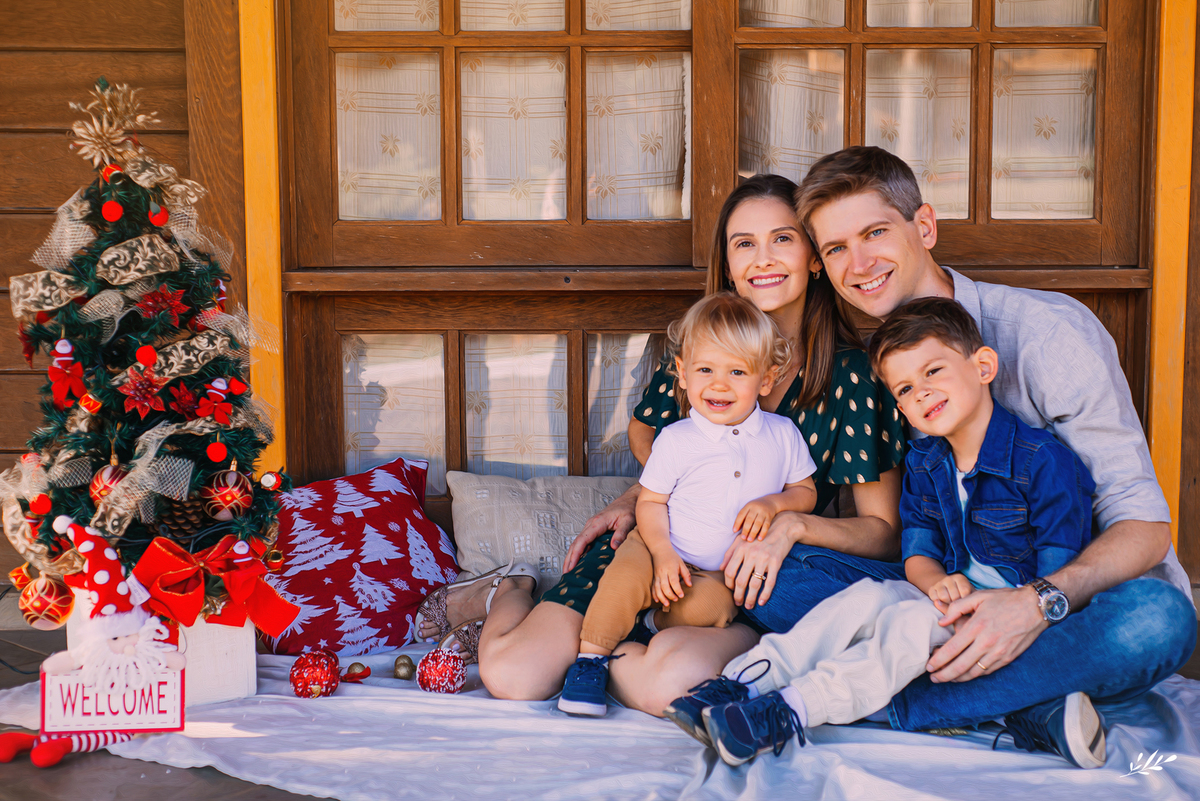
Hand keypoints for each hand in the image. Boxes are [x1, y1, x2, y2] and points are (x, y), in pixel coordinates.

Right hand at [563, 486, 637, 571]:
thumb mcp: (628, 521)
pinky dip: (578, 551)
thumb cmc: (628, 508)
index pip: (582, 540)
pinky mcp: (594, 529)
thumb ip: (621, 533)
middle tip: (566, 573)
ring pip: (578, 542)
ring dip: (572, 555)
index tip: (572, 565)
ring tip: (568, 570)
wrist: (629, 499)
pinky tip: (578, 560)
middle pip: (576, 543)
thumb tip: (614, 547)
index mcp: (597, 522)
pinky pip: (583, 541)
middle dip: (569, 558)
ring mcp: (591, 526)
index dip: (576, 554)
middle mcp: (591, 524)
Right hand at [651, 550, 691, 608]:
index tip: (681, 596)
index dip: (677, 590)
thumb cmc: (672, 557)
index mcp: (671, 568)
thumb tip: (689, 585)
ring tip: (667, 604)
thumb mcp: (681, 563)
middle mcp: (663, 572)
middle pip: (665, 586)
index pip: (673, 581)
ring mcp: (657, 575)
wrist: (660, 549)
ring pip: (657, 588)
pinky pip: (653, 587)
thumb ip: (686, 575)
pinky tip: (657, 600)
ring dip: (662, 597)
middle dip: (670, 595)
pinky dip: (654, 594)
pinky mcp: (654, 577)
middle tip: (676, 600)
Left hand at [720, 514, 803, 608]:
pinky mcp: (776, 563)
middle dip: (738, 595)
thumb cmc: (759, 536)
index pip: (729, 571)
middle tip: (738, 603)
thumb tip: (720, 568)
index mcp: (741, 548)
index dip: (729, 584)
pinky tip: (762, 602)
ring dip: (750, 598)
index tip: (731, 591)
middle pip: (741, 580)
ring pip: (754, 584)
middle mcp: (751, 554)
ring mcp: (764, 559)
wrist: (782, 528)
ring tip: (749, 606)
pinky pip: (769, 582)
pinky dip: (765, 594)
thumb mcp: (742, 540)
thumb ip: (730, 553)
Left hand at [734, 498, 776, 540]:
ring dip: (753, 532)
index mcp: (749, 506)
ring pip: (758, 523)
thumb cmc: (756, 508)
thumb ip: (742, 517)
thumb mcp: (748, 508)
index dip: (737, 523)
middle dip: (746, 529)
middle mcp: (756, 508)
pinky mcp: (769, 517)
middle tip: (743, 538)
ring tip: (749, 540)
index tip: (734, 531)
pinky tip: (760, 539)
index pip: (741, 514)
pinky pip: (766, 525)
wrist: (770, 502)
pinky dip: (763, 533)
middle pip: (749, 519)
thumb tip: (735, 530)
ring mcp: (763, 512)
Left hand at [926, 586, 1047, 682]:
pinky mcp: (1008, 658)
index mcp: (977, 626)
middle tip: (933, 678)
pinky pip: (988, 671)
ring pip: (974, 672)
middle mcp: (987, 642)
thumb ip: (956, 608)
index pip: (952, 649)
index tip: (929, 666)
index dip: (938, 660)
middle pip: (960, 665)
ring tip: (946, 679)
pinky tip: (965, 675)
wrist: (1035, 606)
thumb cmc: (1005, 599)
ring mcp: (999, 652)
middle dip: (944, 675)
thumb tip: (941, 622)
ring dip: (958, 678)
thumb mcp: (978, 596)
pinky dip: (974, 675)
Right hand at [927, 573, 973, 613]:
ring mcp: (939, 583)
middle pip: (954, 596)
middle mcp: (948, 578)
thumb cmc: (961, 593)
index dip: (966, 600)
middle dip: (958, 604)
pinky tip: (944, 604)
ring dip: (948, 605)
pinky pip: (935, 600)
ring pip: (944, 598)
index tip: (968, 605)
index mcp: (960, 578)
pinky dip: (940, 604)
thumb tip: (973, 611)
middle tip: (960, 607)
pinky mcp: (931, 589)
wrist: (945, 587)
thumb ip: (973, 598)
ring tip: (952, 606)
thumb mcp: (969, 592)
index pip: (964, 590)